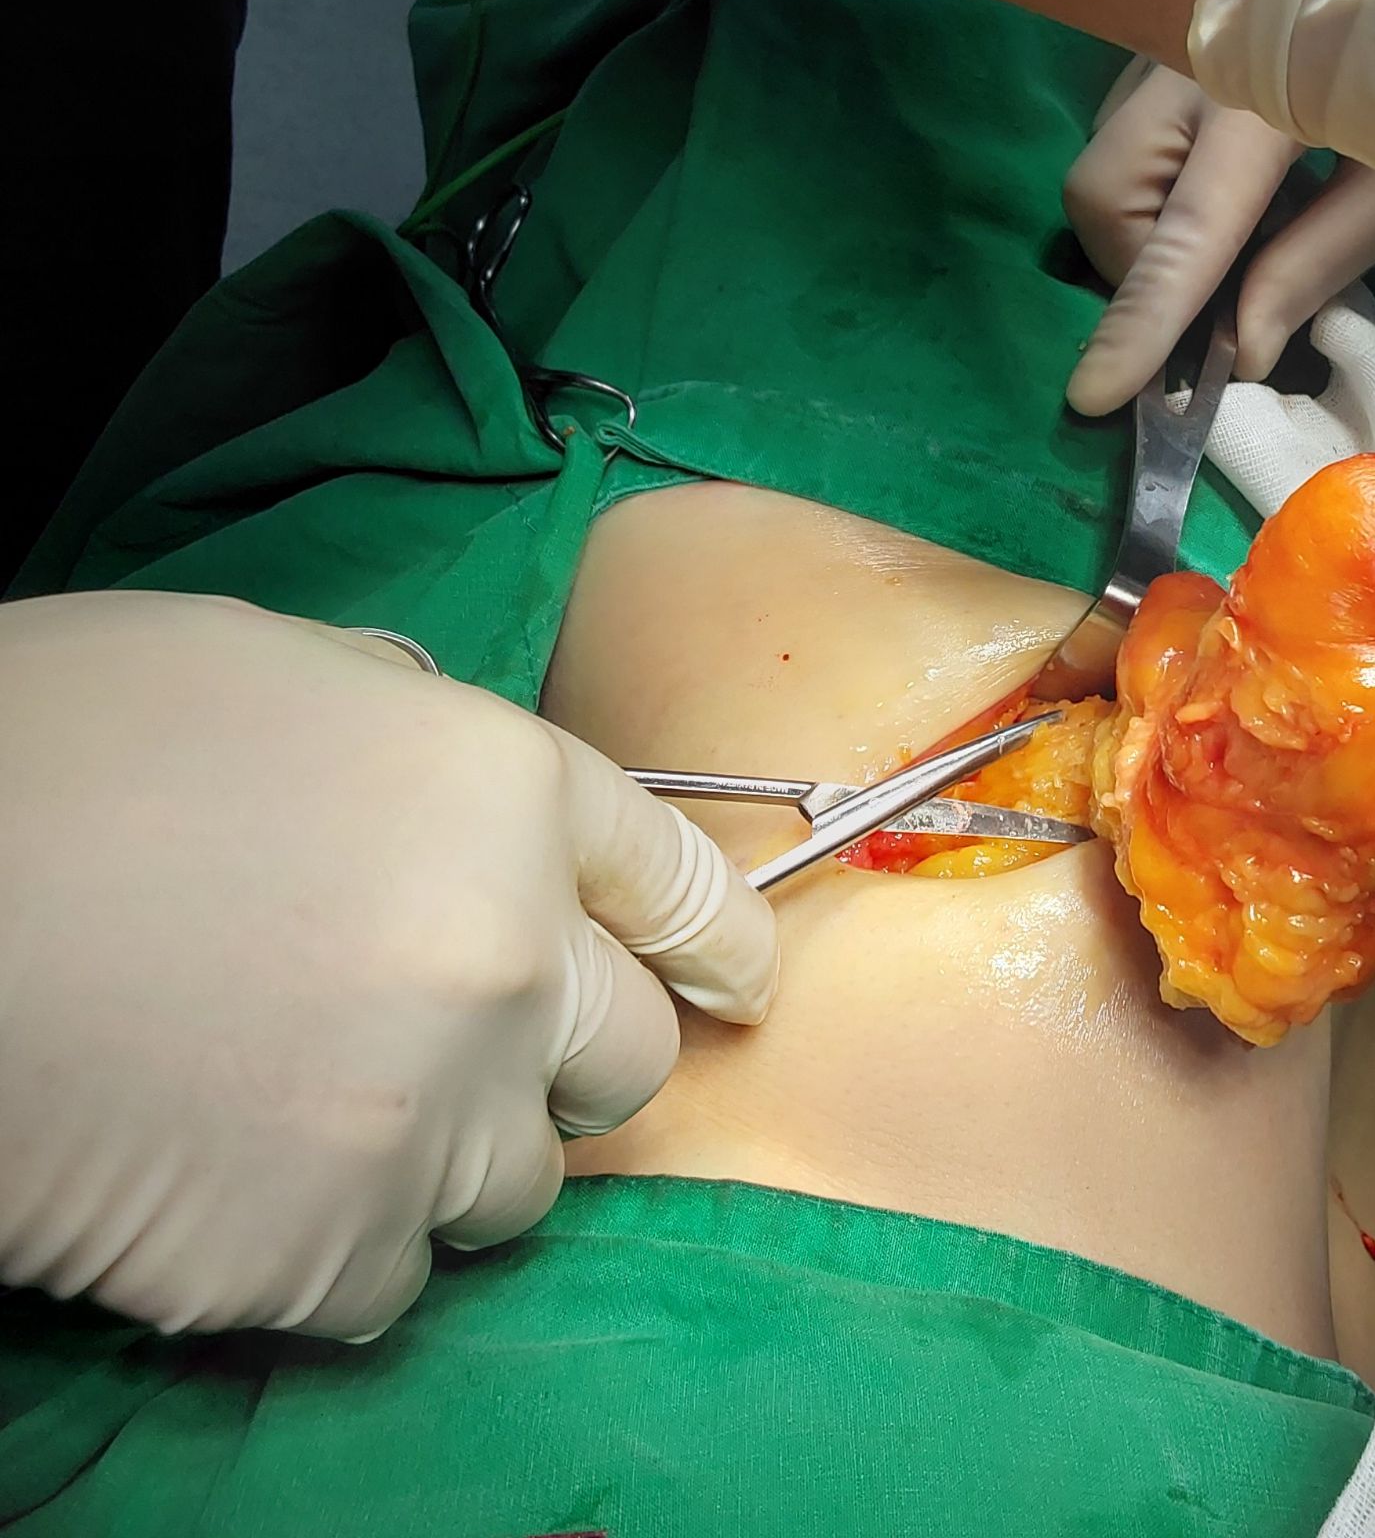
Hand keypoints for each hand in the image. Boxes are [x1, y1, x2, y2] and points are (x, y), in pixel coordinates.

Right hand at [0, 591, 776, 1338]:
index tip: (737, 976)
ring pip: (522, 1182)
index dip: (723, 933)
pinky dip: (345, 1242)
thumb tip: (445, 754)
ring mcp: (421, 1118)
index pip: (687, 881)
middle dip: (576, 1049)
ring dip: (459, 1151)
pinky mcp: (316, 1252)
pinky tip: (251, 1182)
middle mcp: (503, 961)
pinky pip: (394, 1279)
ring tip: (333, 1105)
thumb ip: (400, 717)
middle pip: (632, 1055)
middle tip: (480, 1035)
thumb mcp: (256, 666)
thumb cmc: (58, 751)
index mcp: (503, 795)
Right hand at [1062, 59, 1374, 415]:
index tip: (1094, 395)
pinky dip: (1157, 188)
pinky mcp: (1165, 38)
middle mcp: (1197, 61)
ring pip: (1104, 164)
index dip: (1141, 322)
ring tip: (1238, 238)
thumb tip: (1240, 353)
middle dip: (1137, 268)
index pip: (1186, 235)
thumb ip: (1318, 263)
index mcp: (1272, 100)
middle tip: (1213, 301)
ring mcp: (1170, 41)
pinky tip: (1233, 191)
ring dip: (1146, 230)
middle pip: (1104, 194)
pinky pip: (1124, 134)